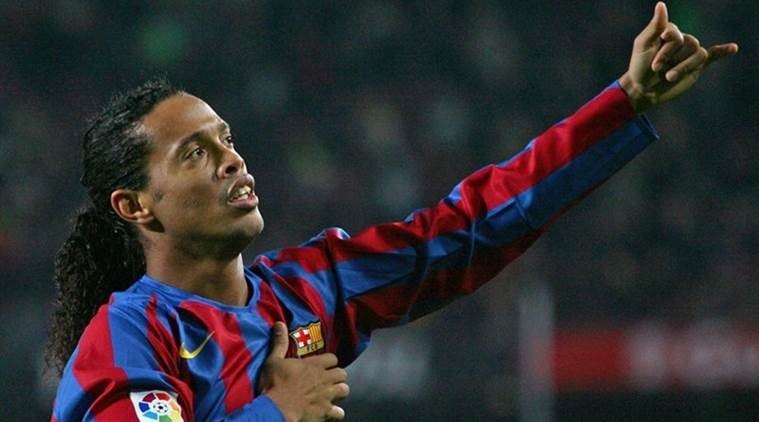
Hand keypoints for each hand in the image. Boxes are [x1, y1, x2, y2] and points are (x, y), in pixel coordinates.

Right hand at [259, 322, 349, 421]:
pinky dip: (336, 413)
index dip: (329, 361)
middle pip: (342, 374)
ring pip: (345, 390)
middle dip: (337, 376)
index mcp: (314, 365)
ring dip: (339, 392)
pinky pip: (339, 412)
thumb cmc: (274, 383)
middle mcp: (324, 378)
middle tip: (328, 380)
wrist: (276, 408)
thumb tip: (280, 323)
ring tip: (332, 394)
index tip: (323, 365)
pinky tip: (330, 413)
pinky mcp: (325, 411)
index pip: (333, 358)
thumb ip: (279, 343)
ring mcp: (327, 395)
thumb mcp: (273, 360)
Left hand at [619, 2, 737, 112]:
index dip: (665, 50)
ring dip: (683, 67)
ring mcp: (690, 53)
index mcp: (669, 32)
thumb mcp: (643, 45)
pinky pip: (714, 55)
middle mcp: (682, 40)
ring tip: (668, 77)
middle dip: (671, 59)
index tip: (651, 62)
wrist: (643, 90)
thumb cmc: (639, 66)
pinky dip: (724, 51)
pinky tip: (733, 48)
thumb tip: (661, 4)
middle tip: (656, 70)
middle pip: (690, 43)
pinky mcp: (697, 67)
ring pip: (699, 54)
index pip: (677, 34)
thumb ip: (655, 26)